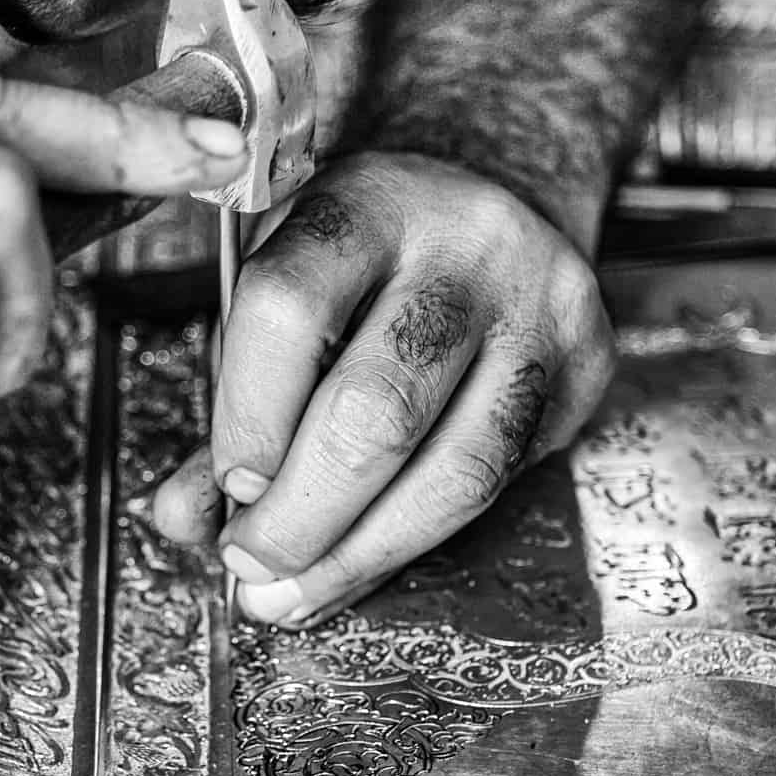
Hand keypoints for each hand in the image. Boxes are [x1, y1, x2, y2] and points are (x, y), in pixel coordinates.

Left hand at [152, 151, 614, 625]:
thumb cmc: (366, 252)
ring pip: (461, 465)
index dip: (250, 413)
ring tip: (296, 593)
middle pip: (380, 405)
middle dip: (305, 512)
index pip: (290, 306)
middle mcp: (463, 244)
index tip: (229, 485)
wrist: (500, 181)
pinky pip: (507, 479)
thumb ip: (232, 398)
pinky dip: (423, 540)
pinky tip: (364, 562)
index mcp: (361, 202)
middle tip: (250, 566)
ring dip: (365, 552)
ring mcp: (541, 305)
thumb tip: (184, 519)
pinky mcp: (591, 362)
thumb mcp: (282, 282)